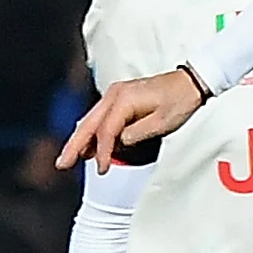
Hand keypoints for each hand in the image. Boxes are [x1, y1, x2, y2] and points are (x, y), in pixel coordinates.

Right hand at [59, 68, 204, 170]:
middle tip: (62, 163)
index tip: (102, 168)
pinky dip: (94, 132)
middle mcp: (115, 94)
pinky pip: (102, 117)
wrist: (191, 83)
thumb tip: (117, 144)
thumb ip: (135, 135)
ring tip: (71, 158)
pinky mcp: (121, 98)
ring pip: (92, 120)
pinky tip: (89, 146)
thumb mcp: (161, 123)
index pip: (106, 130)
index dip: (103, 152)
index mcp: (124, 99)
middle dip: (74, 145)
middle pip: (89, 123)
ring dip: (81, 140)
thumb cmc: (180, 100)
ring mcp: (116, 95)